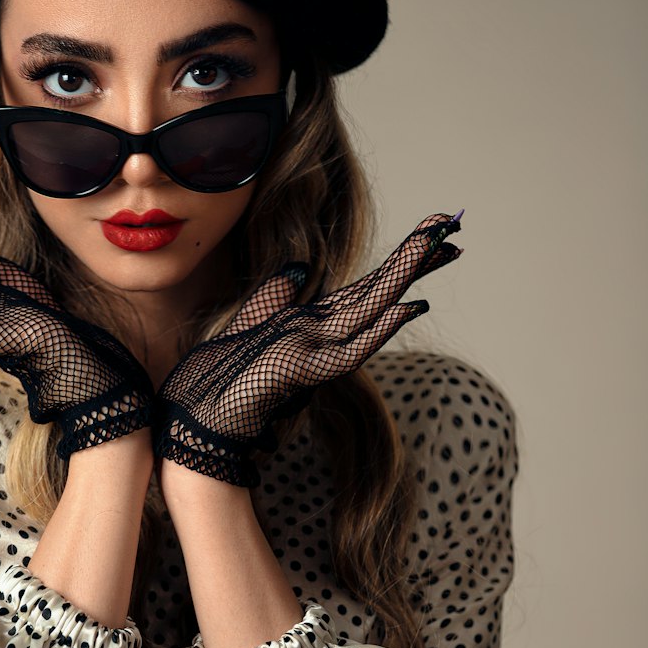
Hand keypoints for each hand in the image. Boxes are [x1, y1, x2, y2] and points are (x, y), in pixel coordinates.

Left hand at [154, 212, 463, 485]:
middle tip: (452, 223)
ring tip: (438, 244)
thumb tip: (293, 274)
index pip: (366, 287)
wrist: (194, 423)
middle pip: (377, 291)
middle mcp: (321, 336)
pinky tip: (408, 308)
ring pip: (370, 310)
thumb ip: (271, 300)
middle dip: (414, 258)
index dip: (400, 261)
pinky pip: (349, 351)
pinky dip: (379, 330)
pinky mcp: (302, 372)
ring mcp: (315, 353)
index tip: (434, 233)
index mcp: (312, 325)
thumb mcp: (247, 327)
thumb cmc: (217, 382)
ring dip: (404, 276)